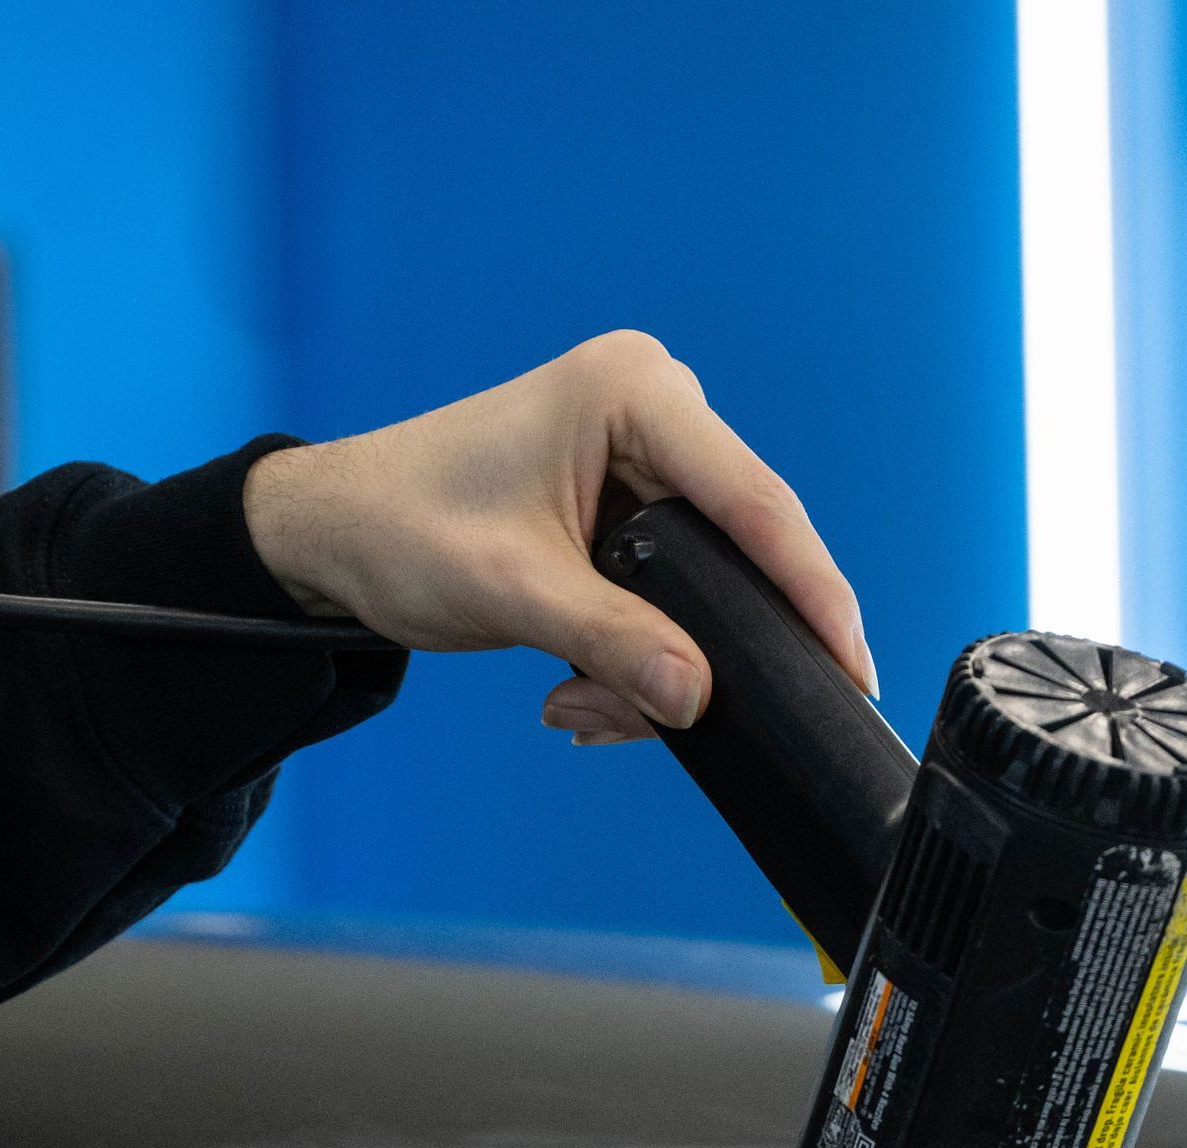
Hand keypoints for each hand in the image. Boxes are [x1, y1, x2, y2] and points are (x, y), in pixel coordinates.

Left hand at [241, 330, 874, 745]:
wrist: (334, 535)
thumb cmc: (401, 527)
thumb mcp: (514, 592)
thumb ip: (614, 643)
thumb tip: (698, 697)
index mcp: (633, 393)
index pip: (754, 501)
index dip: (811, 589)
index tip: (852, 663)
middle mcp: (652, 411)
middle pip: (741, 550)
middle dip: (707, 648)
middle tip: (666, 716)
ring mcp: (643, 461)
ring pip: (705, 590)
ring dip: (655, 667)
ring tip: (576, 706)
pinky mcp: (628, 511)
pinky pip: (671, 599)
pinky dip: (634, 658)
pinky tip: (577, 690)